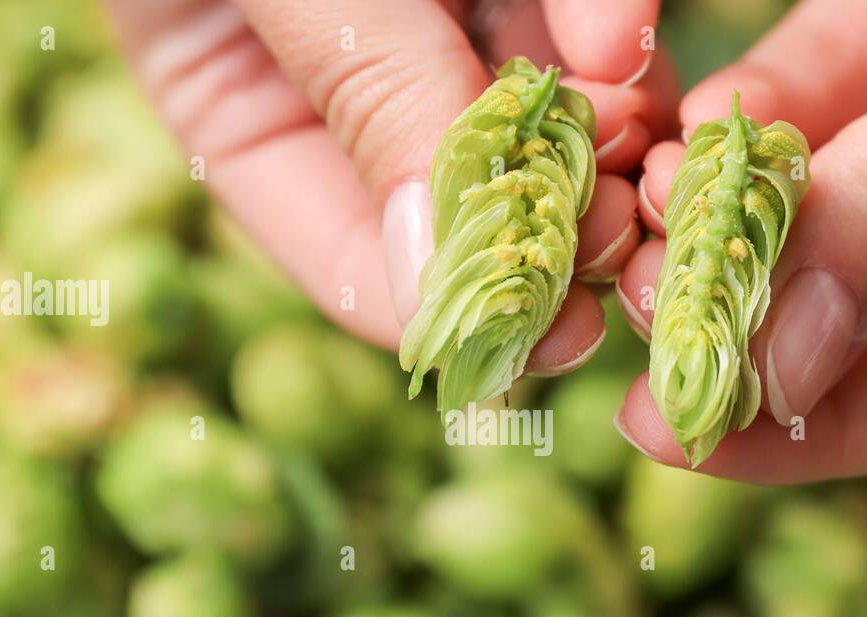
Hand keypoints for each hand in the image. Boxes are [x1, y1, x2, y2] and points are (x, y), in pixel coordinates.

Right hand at [106, 0, 676, 374]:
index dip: (450, 305)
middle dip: (550, 217)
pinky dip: (607, 21)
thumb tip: (440, 271)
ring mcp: (439, 9)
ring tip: (625, 102)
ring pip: (544, 101)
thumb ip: (360, 90)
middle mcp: (343, 72)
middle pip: (469, 190)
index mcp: (241, 104)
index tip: (549, 333)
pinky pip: (575, 12)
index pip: (349, 256)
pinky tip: (619, 29)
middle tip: (614, 230)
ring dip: (600, 117)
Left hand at [616, 0, 866, 481]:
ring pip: (835, 194)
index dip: (819, 426)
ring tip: (639, 221)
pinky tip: (693, 132)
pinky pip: (833, 79)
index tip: (685, 434)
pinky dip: (762, 107)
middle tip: (638, 319)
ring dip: (727, 212)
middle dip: (749, 314)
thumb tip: (778, 361)